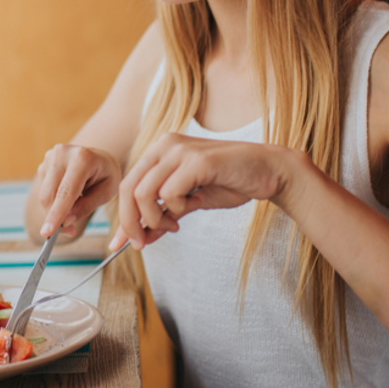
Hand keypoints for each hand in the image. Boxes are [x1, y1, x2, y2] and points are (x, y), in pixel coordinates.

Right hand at [37, 144, 121, 237]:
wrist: (100, 157)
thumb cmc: (106, 175)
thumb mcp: (106, 193)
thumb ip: (86, 207)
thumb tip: (65, 221)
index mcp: (82, 158)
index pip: (65, 192)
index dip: (56, 214)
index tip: (47, 233)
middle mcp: (63, 153)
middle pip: (49, 195)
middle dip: (55, 217)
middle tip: (70, 230)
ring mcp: (51, 156)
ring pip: (44, 195)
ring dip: (55, 210)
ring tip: (75, 207)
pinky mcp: (44, 163)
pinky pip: (43, 190)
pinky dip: (53, 201)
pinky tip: (68, 196)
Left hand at [111, 132, 293, 249]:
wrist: (269, 171)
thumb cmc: (230, 183)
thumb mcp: (189, 202)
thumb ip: (163, 215)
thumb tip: (138, 237)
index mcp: (160, 150)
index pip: (128, 184)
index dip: (122, 217)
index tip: (120, 243)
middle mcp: (165, 144)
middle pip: (129, 188)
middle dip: (131, 222)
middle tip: (141, 243)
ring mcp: (180, 150)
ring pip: (144, 192)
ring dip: (155, 219)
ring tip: (174, 225)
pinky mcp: (197, 161)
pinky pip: (169, 193)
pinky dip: (175, 209)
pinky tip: (189, 210)